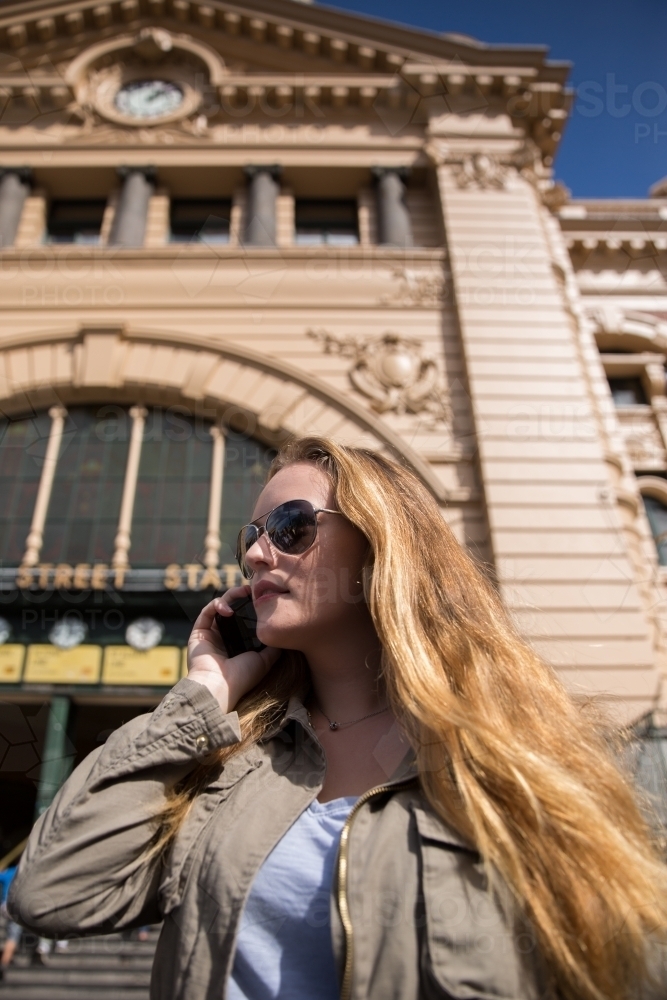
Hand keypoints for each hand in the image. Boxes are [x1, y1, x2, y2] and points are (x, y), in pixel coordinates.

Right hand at [187, 586, 279, 713]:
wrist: (220, 686)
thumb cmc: (242, 676)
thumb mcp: (265, 660)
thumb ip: (272, 646)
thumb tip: (283, 634)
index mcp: (239, 643)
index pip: (245, 619)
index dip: (252, 606)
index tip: (261, 597)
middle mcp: (225, 637)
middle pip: (233, 609)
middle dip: (241, 597)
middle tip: (251, 588)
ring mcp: (211, 634)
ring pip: (219, 607)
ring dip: (230, 597)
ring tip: (241, 593)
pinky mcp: (199, 632)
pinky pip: (206, 612)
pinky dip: (216, 605)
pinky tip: (227, 609)